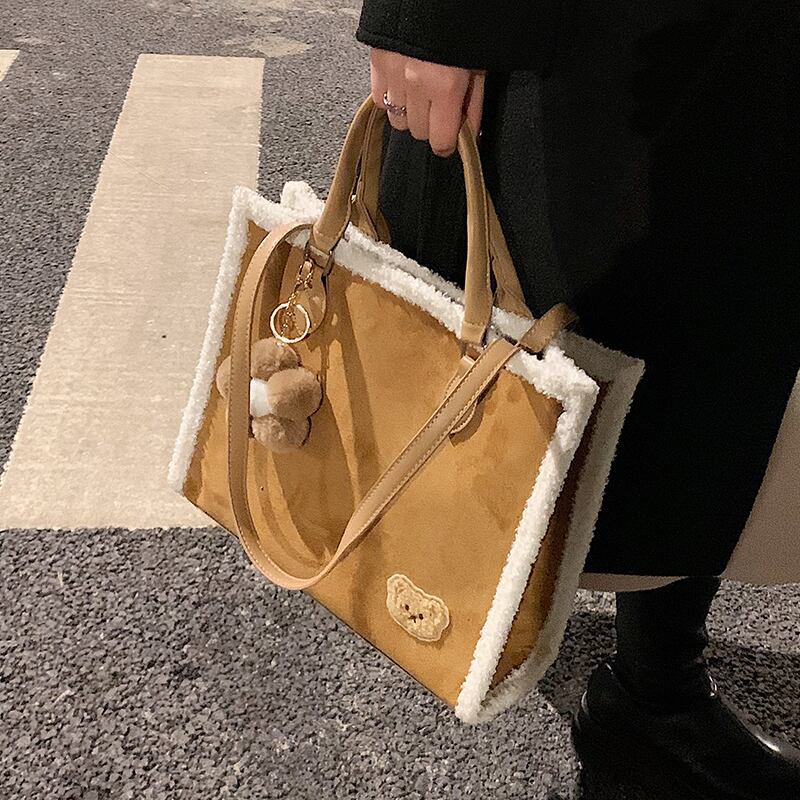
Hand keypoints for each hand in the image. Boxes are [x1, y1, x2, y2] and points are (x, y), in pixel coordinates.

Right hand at [369, 48, 484, 156]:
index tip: (452, 140)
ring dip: (410, 114)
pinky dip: (391, 99)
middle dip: (430, 127)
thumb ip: (473, 103)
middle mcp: (416, 85)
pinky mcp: (376, 62)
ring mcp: (393, 74)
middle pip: (418, 132)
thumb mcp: (479, 66)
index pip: (440, 140)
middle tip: (440, 110)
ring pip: (398, 120)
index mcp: (445, 87)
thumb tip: (470, 135)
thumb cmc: (465, 25)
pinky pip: (380, 100)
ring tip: (421, 96)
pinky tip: (403, 86)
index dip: (448, 145)